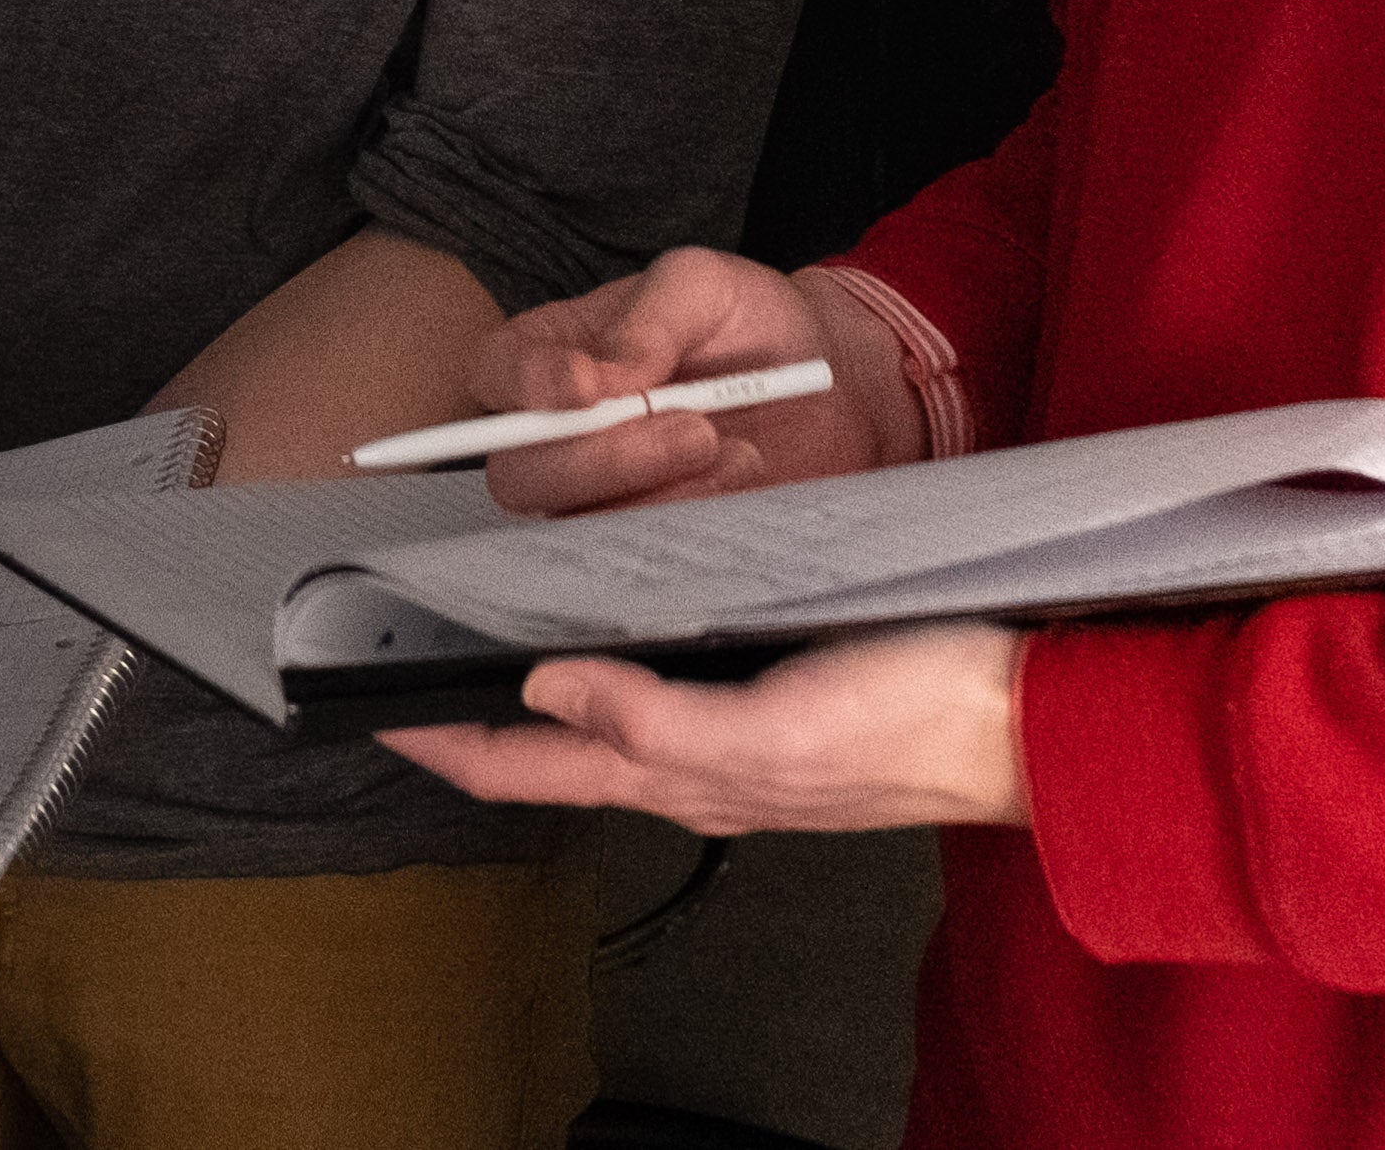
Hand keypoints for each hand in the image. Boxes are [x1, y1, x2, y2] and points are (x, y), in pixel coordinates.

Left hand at [382, 623, 1028, 832]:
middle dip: (464, 708)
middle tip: (394, 652)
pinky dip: (609, 651)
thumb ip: (657, 719)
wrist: (1026, 713)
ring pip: (599, 709)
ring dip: (531, 678)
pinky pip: (661, 678)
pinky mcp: (769, 688)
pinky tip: (605, 611)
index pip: (517, 765)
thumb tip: (545, 686)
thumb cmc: (916, 720)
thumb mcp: (777, 728)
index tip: (358, 703)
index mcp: (678, 772)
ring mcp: (729, 728)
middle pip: (543, 743)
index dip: (433, 738)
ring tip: (473, 627)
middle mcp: (690, 757)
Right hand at [472, 247, 908, 515]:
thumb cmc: (750, 322)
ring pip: (583, 525)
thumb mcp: (704, 284)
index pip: (498, 373)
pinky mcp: (653, 537)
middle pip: (524, 473)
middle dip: (606, 458)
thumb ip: (649, 319)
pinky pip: (645, 554)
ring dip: (662, 491)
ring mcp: (604, 495)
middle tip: (694, 429)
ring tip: (738, 449)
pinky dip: (696, 519)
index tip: (587, 390)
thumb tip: (605, 376)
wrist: (832, 384)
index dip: (526, 389)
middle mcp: (562, 433)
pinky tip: (745, 476)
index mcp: (554, 353)